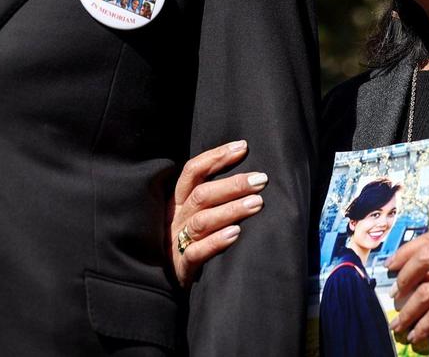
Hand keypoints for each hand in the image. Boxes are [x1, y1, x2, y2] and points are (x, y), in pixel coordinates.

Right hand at [170, 140, 266, 287]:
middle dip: (233, 185)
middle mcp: (176, 217)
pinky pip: (197, 252)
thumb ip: (213, 194)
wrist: (167, 281)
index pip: (194, 171)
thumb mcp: (194, 213)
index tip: (243, 147)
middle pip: (202, 195)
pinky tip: (236, 234)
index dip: (216, 157)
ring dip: (231, 210)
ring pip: (202, 221)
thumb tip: (250, 173)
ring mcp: (176, 241)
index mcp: (178, 200)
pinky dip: (216, 242)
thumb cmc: (190, 240)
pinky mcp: (182, 266)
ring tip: (257, 204)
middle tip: (261, 181)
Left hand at [386, 230, 428, 345]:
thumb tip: (410, 265)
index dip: (408, 249)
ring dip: (407, 309)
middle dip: (403, 275)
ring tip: (400, 320)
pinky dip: (421, 327)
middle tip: (395, 291)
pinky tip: (416, 333)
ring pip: (427, 291)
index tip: (393, 263)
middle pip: (427, 257)